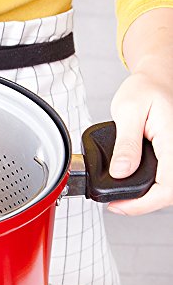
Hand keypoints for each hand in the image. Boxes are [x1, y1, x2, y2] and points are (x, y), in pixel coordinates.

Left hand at [108, 56, 172, 214]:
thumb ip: (126, 143)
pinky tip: (130, 185)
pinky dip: (149, 186)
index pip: (166, 186)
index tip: (118, 206)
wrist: (156, 78)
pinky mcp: (169, 154)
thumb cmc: (145, 88)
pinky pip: (165, 177)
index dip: (142, 203)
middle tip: (115, 204)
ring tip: (121, 197)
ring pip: (167, 186)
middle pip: (168, 191)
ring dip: (146, 197)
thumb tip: (120, 171)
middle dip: (142, 203)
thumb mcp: (128, 111)